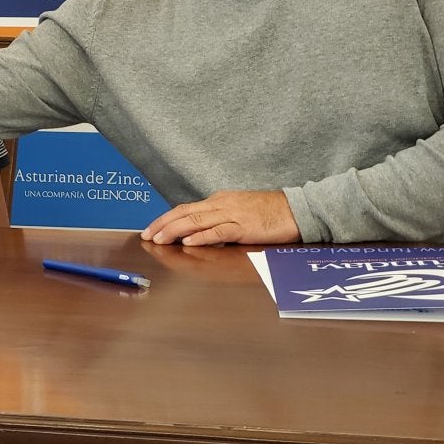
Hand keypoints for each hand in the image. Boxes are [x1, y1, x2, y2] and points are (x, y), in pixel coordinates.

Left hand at [140, 189, 299, 245]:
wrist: (297, 209)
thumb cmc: (270, 212)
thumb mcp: (239, 211)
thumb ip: (219, 219)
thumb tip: (200, 232)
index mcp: (219, 200)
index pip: (185, 208)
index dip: (166, 219)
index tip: (151, 229)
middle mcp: (221, 204)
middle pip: (185, 213)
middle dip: (162, 224)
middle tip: (146, 236)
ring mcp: (232, 214)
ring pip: (196, 220)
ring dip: (175, 230)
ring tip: (159, 240)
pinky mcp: (244, 227)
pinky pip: (219, 231)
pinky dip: (202, 236)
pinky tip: (189, 243)